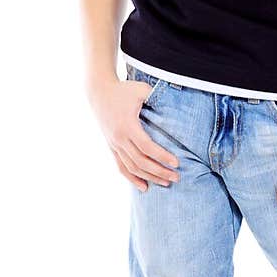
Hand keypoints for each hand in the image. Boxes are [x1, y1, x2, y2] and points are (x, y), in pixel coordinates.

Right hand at [89, 77, 180, 192]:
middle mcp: (119, 138)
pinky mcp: (112, 147)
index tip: (177, 163)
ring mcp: (114, 144)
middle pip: (141, 161)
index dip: (162, 156)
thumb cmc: (123, 89)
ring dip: (149, 177)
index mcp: (127, 125)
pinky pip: (121, 167)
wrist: (98, 91)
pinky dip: (132, 178)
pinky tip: (144, 187)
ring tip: (166, 183)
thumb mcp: (141, 89)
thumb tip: (178, 103)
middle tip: (176, 177)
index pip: (147, 147)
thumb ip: (157, 97)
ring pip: (132, 168)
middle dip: (159, 171)